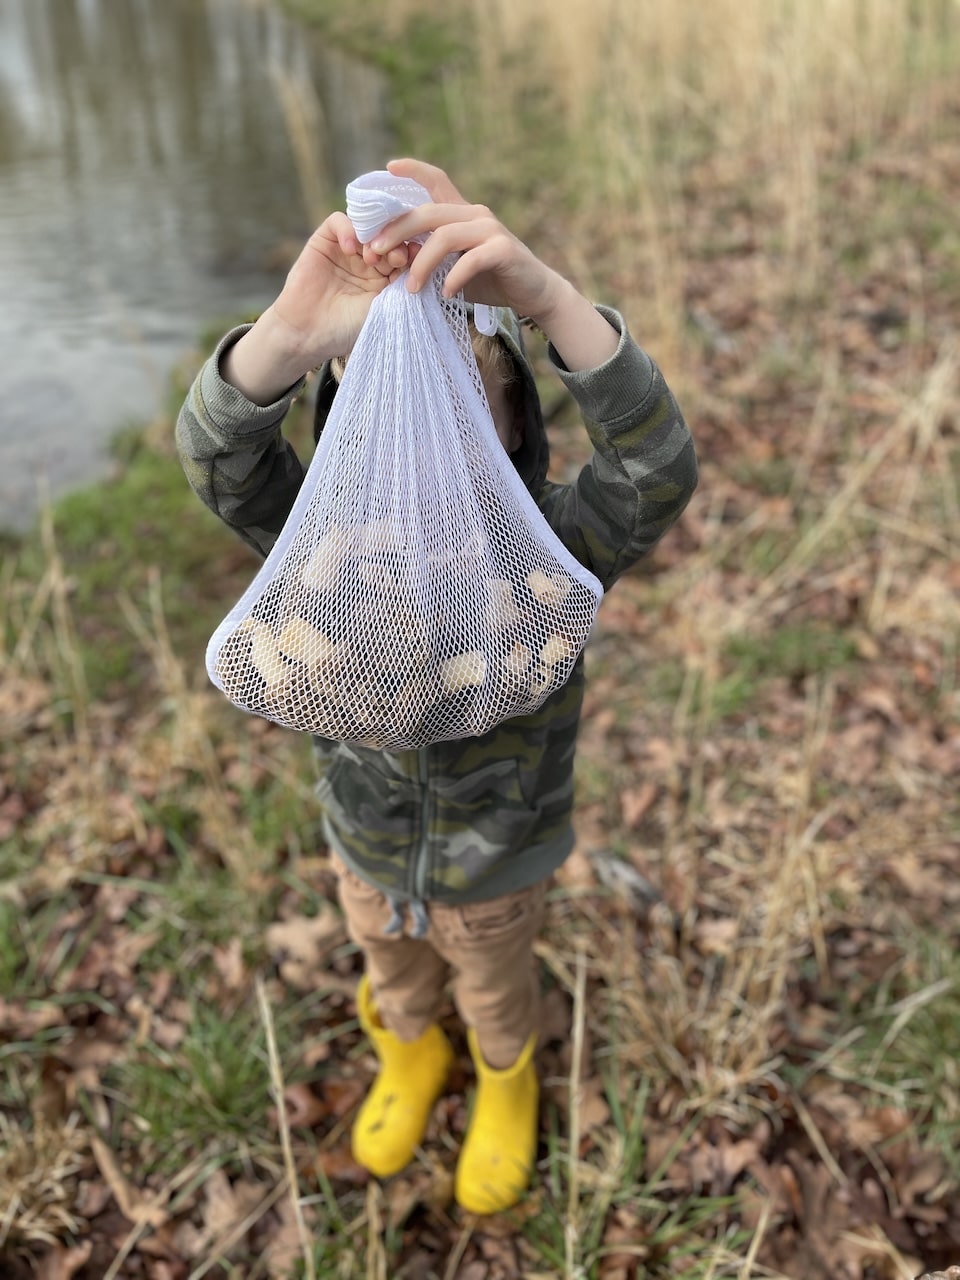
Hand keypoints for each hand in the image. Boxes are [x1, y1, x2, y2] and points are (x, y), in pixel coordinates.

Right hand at [222, 212, 411, 403]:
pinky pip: (339, 221)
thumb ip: (401, 283)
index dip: (411, 252)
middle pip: (389, 236)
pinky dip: (348, 229)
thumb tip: (423, 259)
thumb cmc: (347, 328)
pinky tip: (350, 248)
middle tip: (395, 258)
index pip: (405, 252)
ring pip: (367, 227)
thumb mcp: (383, 307)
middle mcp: (368, 261)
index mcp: (386, 278)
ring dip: (374, 237)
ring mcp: (346, 250)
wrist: (308, 333)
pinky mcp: (323, 242)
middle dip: (396, 243)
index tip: (413, 262)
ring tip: (371, 257)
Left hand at [375, 160, 619, 370]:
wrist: (532, 293)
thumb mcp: (452, 266)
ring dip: (422, 263)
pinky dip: (455, 277)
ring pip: (445, 236)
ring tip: (411, 288)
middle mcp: (475, 213)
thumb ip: (428, 257)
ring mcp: (491, 229)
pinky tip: (446, 294)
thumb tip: (392, 259)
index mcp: (462, 213)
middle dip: (397, 231)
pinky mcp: (504, 249)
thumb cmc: (488, 279)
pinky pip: (471, 259)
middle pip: (428, 212)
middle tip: (376, 251)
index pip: (437, 180)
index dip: (413, 170)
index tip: (389, 167)